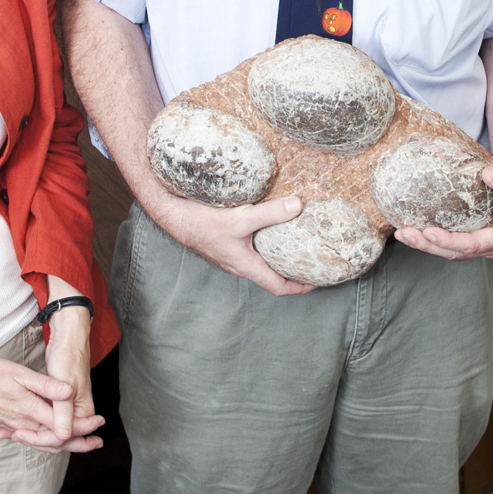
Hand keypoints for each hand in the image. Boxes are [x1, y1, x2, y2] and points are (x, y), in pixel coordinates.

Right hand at [0, 348, 88, 448]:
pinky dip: (42, 440)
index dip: (84, 426)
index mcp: (29, 410)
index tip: (99, 422)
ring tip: (78, 442)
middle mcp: (23, 423)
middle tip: (96, 442)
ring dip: (62, 443)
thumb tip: (69, 393)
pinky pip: (29, 437)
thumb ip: (46, 386)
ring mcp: (13, 425)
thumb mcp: (19, 373)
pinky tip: (45, 437)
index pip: (63, 426)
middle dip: (78, 442)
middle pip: (55, 440)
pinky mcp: (6, 423)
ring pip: (42, 441)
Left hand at [16, 303, 103, 453]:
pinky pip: (44, 421)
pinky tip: (13, 423)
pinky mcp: (56, 403)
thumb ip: (63, 411)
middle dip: (33, 439)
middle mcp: (75, 414)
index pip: (63, 436)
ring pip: (48, 431)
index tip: (20, 433)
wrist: (70, 341)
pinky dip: (30, 424)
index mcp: (82, 411)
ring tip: (7, 433)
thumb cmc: (69, 358)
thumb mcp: (66, 384)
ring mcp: (65, 409)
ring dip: (30, 435)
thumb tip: (63, 435)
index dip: (41, 438)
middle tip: (12, 435)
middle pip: (55, 438)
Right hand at [154, 190, 314, 297]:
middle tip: (313, 263)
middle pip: (272, 276)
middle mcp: (240, 264)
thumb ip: (270, 213)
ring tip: (298, 246)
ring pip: (262, 262)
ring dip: (280, 258)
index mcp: (247, 266)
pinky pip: (252, 249)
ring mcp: (232, 254)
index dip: (301, 288)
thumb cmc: (202, 222)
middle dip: (294, 272)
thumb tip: (298, 205)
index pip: (279, 287)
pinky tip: (272, 228)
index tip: (319, 282)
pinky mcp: (227, 242)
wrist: (173, 215)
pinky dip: (267, 244)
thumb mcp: (241, 219)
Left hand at [392, 155, 492, 262]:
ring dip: (425, 244)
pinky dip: (430, 238)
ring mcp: (482, 242)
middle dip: (429, 246)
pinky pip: (450, 241)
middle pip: (457, 252)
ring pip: (450, 250)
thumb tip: (488, 176)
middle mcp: (492, 245)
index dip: (451, 241)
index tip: (430, 232)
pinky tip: (412, 229)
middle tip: (405, 235)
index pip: (475, 244)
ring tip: (402, 234)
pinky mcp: (473, 235)